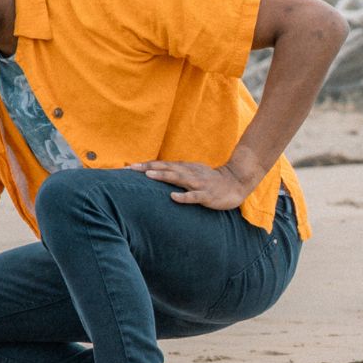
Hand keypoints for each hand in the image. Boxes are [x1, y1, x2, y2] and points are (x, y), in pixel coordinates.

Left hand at [130, 160, 252, 209]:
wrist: (235, 182)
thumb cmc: (210, 180)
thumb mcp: (192, 173)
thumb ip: (175, 173)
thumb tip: (155, 173)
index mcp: (185, 168)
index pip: (161, 165)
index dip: (144, 165)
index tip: (127, 167)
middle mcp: (189, 173)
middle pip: (166, 168)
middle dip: (147, 168)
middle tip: (130, 168)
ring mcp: (198, 184)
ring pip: (178, 178)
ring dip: (163, 176)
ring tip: (148, 175)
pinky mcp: (207, 195)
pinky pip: (194, 196)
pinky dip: (183, 196)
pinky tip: (173, 197)